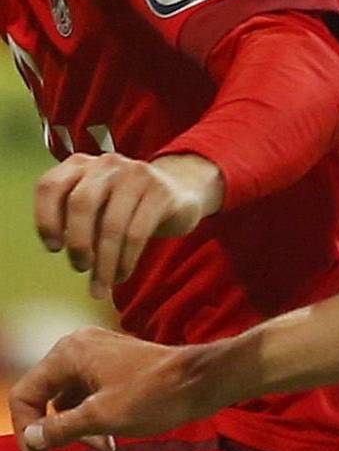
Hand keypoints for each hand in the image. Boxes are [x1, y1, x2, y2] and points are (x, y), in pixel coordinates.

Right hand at [11, 327, 214, 450]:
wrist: (204, 380)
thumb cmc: (155, 396)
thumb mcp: (103, 418)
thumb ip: (61, 428)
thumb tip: (32, 437)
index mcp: (66, 354)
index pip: (25, 394)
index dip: (27, 431)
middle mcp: (76, 348)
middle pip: (46, 396)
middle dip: (57, 430)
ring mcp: (97, 354)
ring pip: (71, 397)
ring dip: (79, 426)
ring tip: (103, 448)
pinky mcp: (116, 364)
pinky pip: (91, 393)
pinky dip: (95, 416)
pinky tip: (111, 438)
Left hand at [37, 151, 224, 297]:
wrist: (180, 190)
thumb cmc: (128, 205)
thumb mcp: (98, 203)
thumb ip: (76, 218)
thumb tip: (63, 249)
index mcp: (80, 164)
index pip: (50, 186)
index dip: (46, 219)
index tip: (54, 248)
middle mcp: (106, 164)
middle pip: (81, 204)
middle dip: (78, 243)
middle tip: (79, 267)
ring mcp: (135, 175)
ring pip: (112, 225)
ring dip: (104, 263)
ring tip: (101, 286)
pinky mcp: (161, 193)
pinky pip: (137, 234)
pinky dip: (125, 261)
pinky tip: (121, 274)